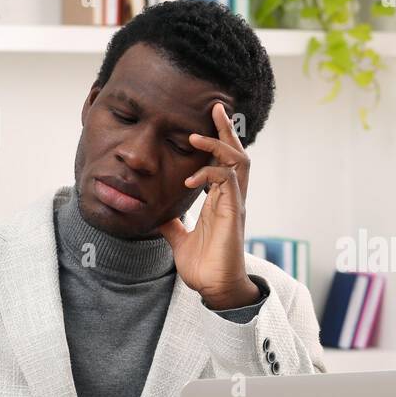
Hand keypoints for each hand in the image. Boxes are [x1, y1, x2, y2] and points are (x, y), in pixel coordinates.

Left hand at [157, 101, 257, 309]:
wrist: (214, 289)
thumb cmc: (204, 266)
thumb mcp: (180, 238)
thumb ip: (173, 223)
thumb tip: (158, 214)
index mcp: (220, 200)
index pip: (224, 161)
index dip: (217, 139)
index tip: (208, 118)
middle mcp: (231, 197)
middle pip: (236, 153)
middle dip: (226, 129)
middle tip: (215, 107)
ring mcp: (235, 203)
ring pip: (237, 161)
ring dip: (217, 144)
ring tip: (195, 136)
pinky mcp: (233, 213)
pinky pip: (225, 181)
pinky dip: (207, 174)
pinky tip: (188, 180)